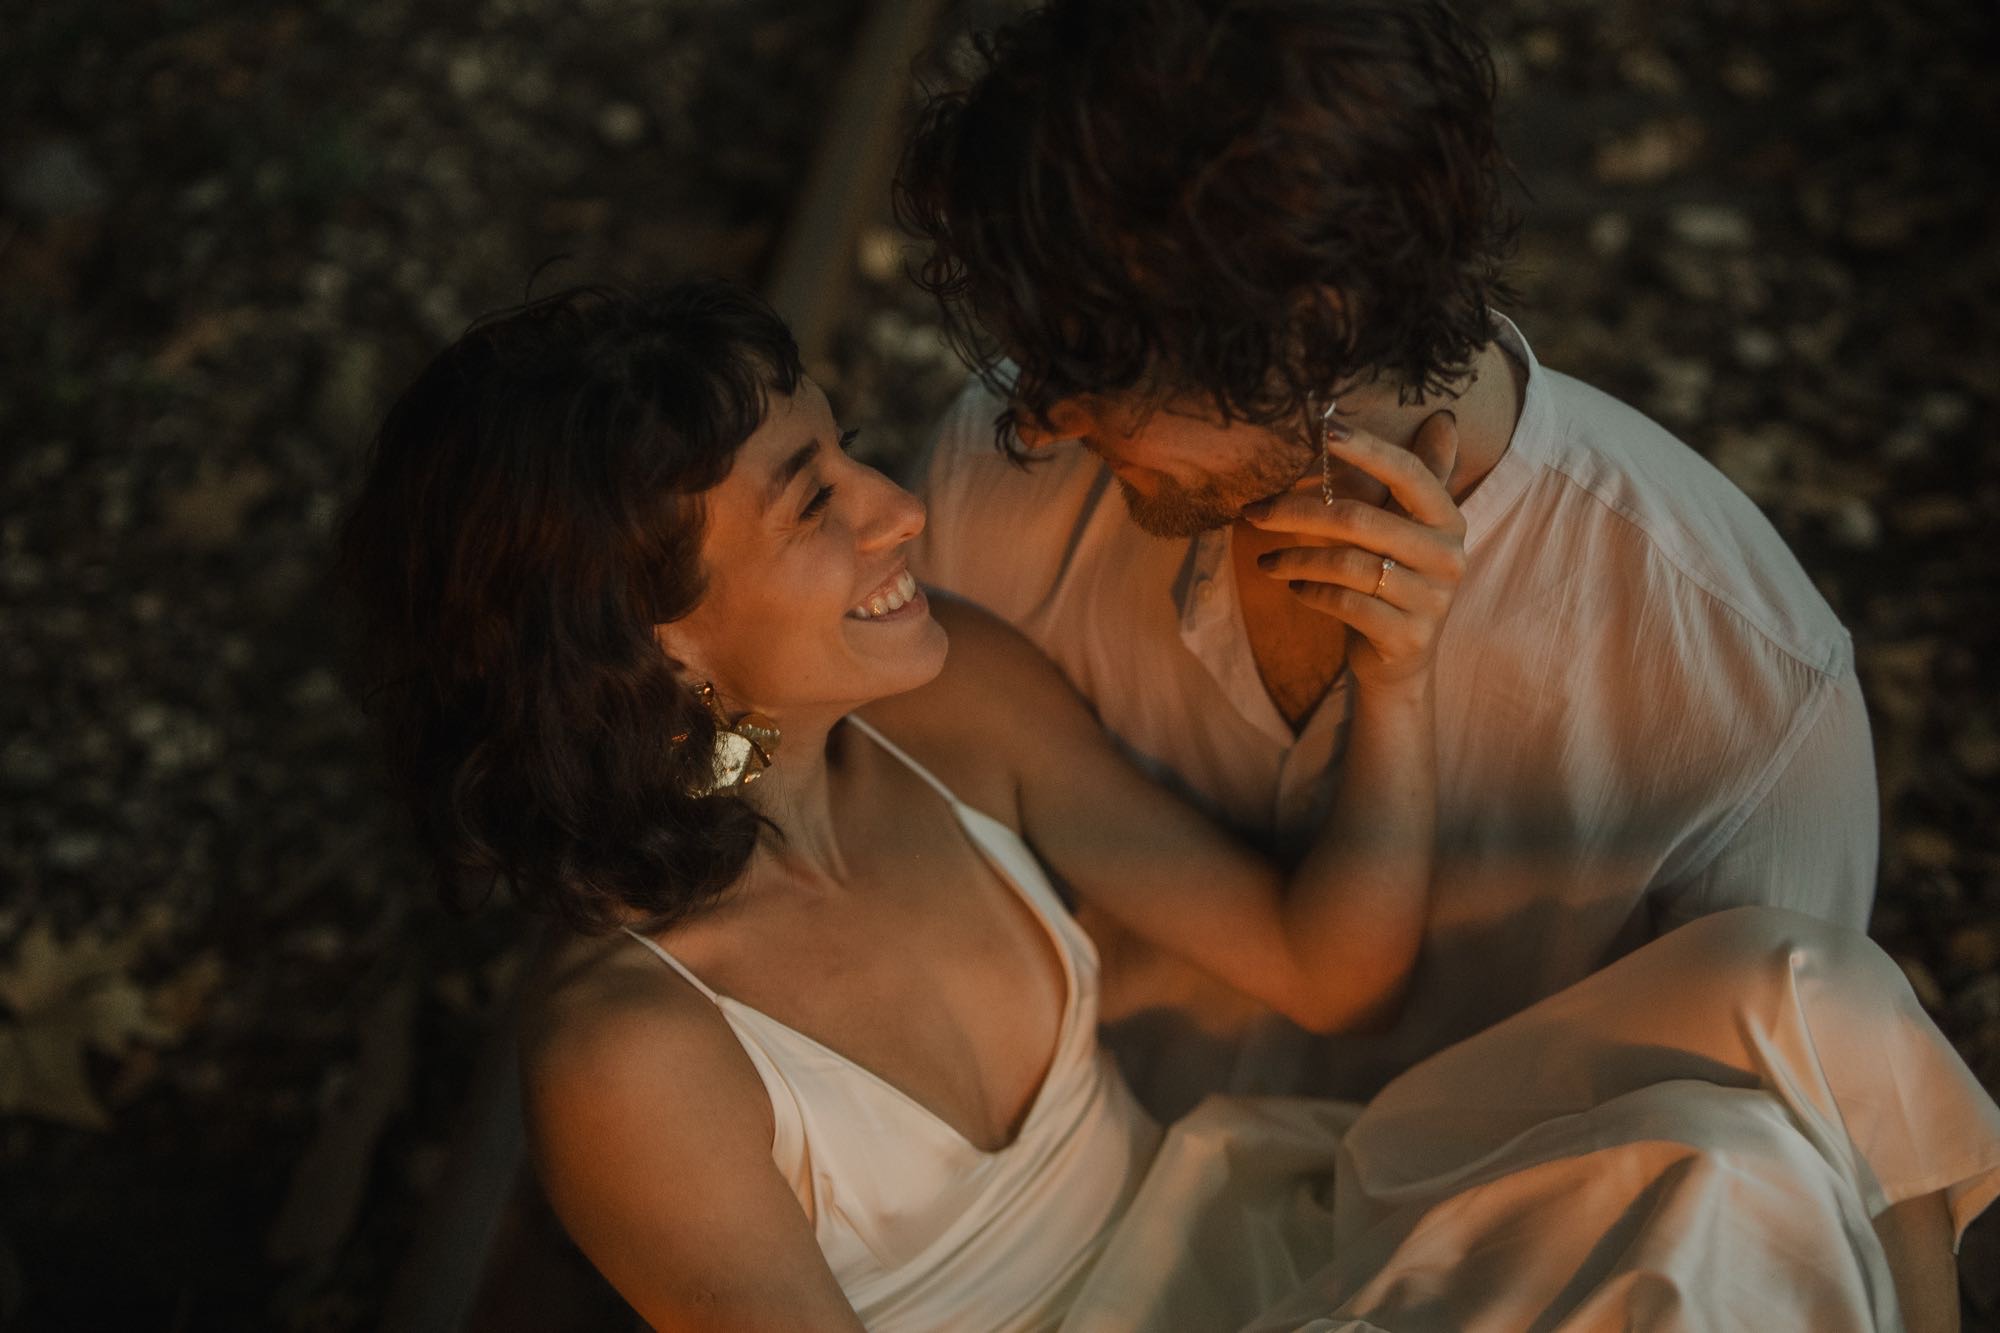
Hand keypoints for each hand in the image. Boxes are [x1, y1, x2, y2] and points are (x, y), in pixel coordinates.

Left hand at [1244, 411, 1466, 691]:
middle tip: (1253, 511)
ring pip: (1346, 565)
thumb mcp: (1407, 527)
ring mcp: (1431, 600)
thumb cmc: (1394, 578)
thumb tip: (1443, 418)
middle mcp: (1448, 558)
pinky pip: (1344, 603)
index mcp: (1448, 521)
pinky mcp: (1406, 637)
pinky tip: (1294, 588)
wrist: (1400, 658)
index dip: (1368, 449)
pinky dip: (1310, 592)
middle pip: (1360, 520)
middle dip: (1296, 511)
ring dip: (1294, 559)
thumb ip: (1422, 476)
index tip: (1323, 429)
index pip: (1410, 473)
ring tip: (1265, 562)